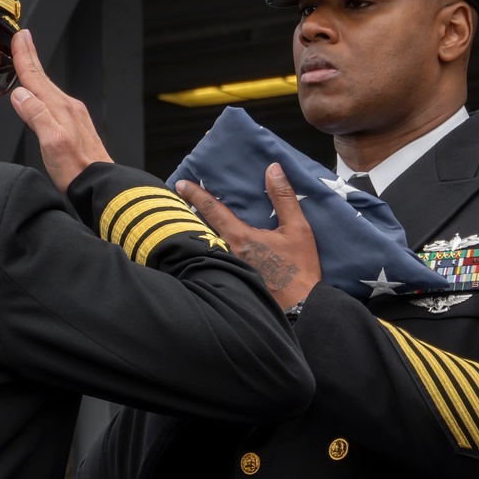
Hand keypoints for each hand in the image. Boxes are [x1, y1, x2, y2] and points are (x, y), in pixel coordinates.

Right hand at [9, 29, 112, 191]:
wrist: (100, 184)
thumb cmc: (76, 169)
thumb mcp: (52, 142)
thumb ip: (37, 116)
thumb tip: (20, 94)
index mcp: (60, 108)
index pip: (36, 78)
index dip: (24, 57)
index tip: (18, 37)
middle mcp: (68, 107)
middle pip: (43, 78)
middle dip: (31, 56)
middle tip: (23, 37)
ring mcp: (73, 115)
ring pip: (48, 87)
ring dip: (36, 72)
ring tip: (29, 60)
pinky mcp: (75, 125)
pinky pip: (54, 99)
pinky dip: (44, 89)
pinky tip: (42, 93)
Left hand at [176, 163, 320, 309]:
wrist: (299, 309)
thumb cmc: (298, 270)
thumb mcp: (298, 230)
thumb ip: (283, 198)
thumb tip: (272, 169)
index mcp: (239, 238)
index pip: (211, 209)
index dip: (194, 194)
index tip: (180, 184)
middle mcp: (225, 253)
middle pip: (200, 228)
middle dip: (189, 214)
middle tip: (178, 201)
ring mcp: (225, 269)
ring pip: (205, 244)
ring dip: (197, 231)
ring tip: (189, 220)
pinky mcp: (229, 280)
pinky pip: (212, 259)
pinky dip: (207, 248)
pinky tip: (208, 246)